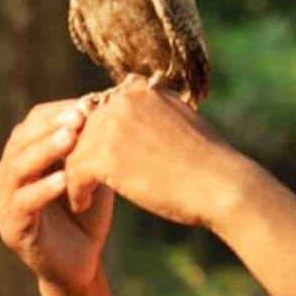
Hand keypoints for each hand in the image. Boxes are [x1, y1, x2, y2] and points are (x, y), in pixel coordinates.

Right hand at [0, 100, 113, 294]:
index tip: (89, 102)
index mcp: (24, 156)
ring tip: (70, 139)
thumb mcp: (91, 173)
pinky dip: (43, 190)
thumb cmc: (87, 212)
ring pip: (18, 168)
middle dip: (51, 125)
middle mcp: (8, 174)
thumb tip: (113, 107)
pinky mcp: (13, 228)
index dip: (59, 110)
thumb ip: (92, 146)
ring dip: (45, 151)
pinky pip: (24, 204)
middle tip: (79, 115)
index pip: (33, 122)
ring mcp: (6, 201)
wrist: (82, 262)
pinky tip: (64, 179)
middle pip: (22, 140)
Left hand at [64, 79, 230, 225]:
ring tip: (80, 194)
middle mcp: (124, 101)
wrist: (221, 184)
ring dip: (74, 174)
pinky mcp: (105, 155)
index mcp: (143, 91)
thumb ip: (155, 115)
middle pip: (84, 128)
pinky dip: (75, 191)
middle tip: (78, 177)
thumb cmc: (209, 164)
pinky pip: (74, 172)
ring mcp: (113, 126)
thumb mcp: (182, 123)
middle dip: (81, 153)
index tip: (95, 157)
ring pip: (74, 150)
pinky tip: (82, 205)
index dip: (96, 134)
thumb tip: (139, 122)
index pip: (102, 109)